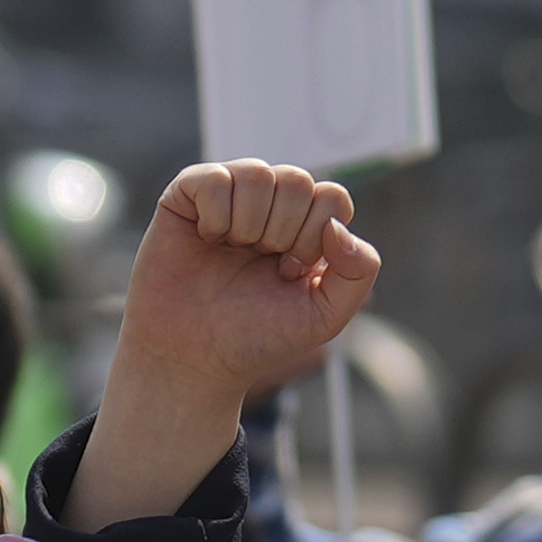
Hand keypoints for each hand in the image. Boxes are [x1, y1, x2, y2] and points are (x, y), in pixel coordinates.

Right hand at [69, 163, 383, 530]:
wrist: (191, 367)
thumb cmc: (255, 345)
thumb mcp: (324, 319)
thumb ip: (356, 273)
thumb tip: (344, 226)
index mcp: (306, 232)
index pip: (332, 199)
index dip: (318, 238)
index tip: (294, 276)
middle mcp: (270, 211)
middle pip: (302, 183)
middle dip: (288, 233)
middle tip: (264, 269)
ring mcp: (227, 203)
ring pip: (262, 174)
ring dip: (254, 224)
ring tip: (234, 257)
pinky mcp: (185, 201)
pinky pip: (215, 174)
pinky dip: (219, 207)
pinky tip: (211, 238)